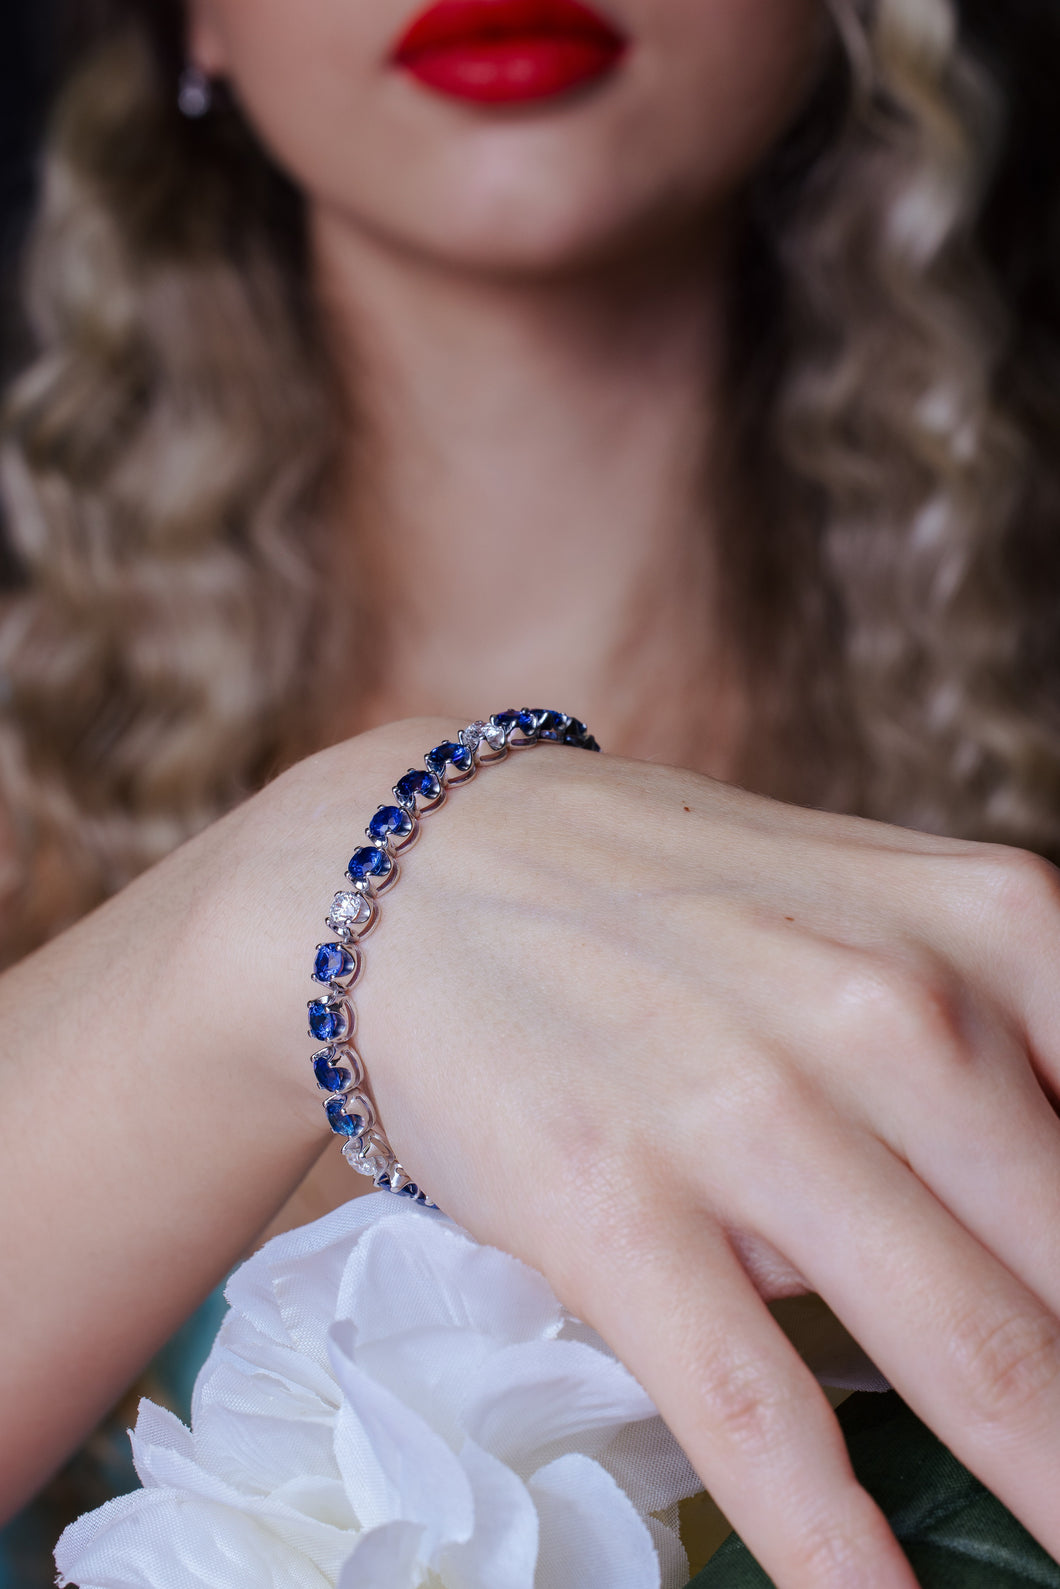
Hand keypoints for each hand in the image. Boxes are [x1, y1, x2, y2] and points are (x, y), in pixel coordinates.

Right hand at [263, 725, 1059, 1587]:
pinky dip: (841, 1552)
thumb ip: (1010, 1054)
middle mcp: (899, 1011)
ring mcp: (754, 1110)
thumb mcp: (883, 917)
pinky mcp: (620, 1205)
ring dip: (1047, 1499)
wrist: (428, 875)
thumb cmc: (675, 904)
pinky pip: (768, 1416)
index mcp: (999, 926)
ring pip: (977, 1364)